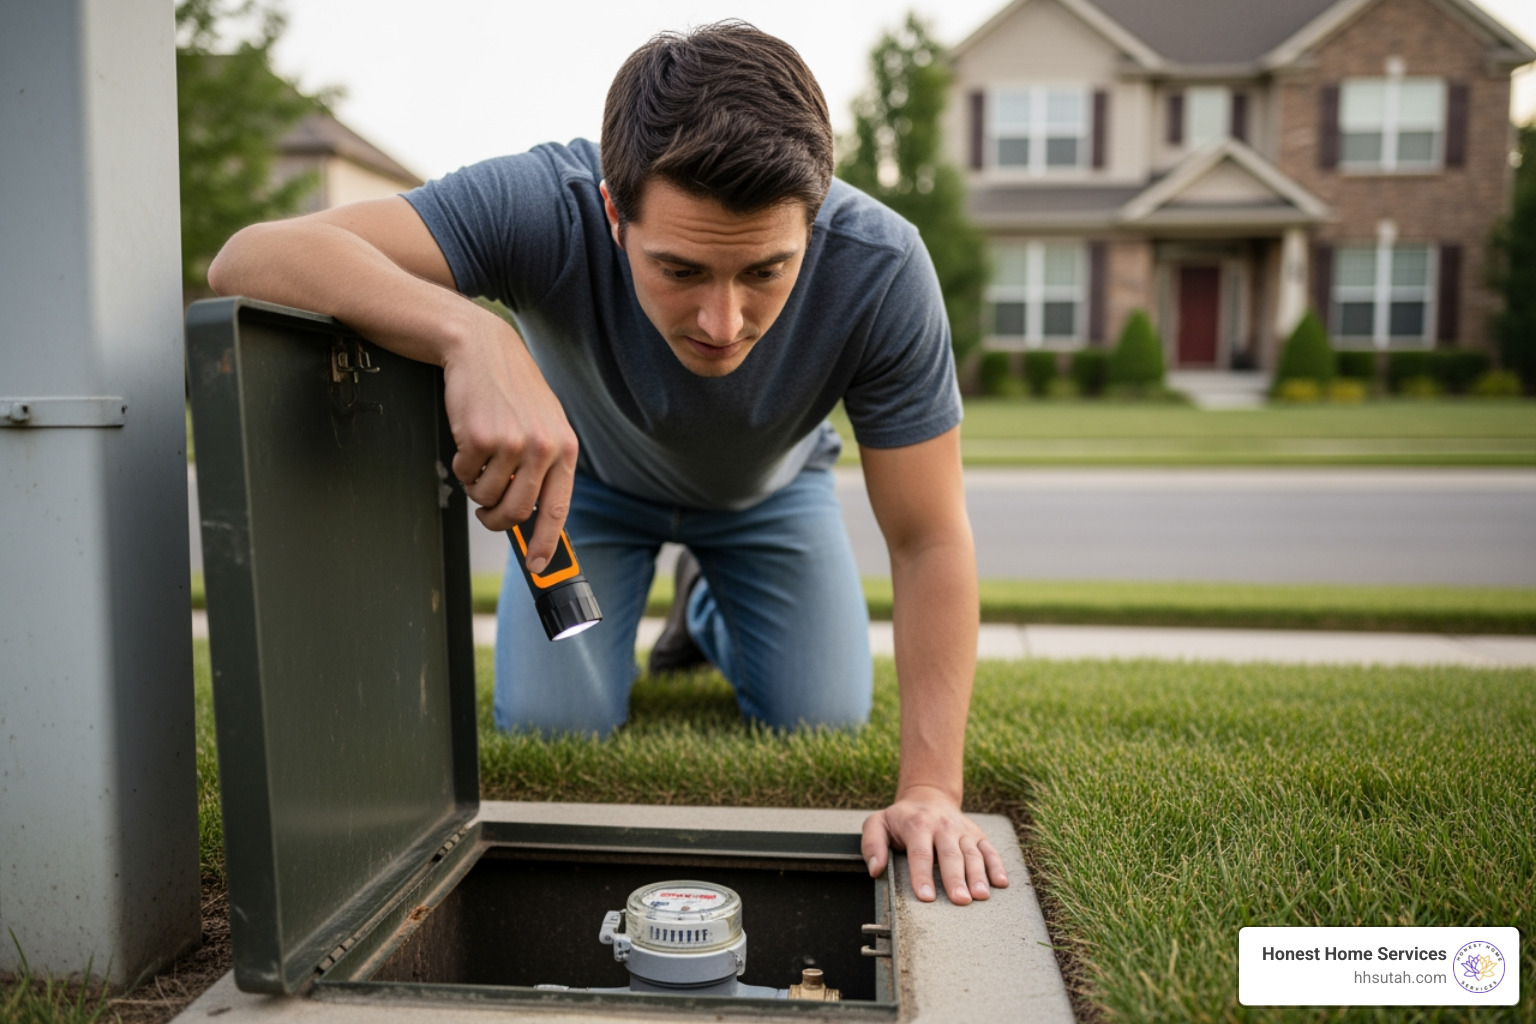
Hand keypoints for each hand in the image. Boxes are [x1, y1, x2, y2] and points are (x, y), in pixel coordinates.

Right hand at [440, 324, 577, 571]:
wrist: (481, 347)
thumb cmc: (511, 390)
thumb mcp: (543, 424)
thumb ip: (544, 468)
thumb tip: (533, 519)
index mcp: (564, 448)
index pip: (557, 509)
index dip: (548, 544)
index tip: (540, 567)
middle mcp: (543, 447)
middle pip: (516, 512)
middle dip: (497, 520)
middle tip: (487, 513)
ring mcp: (512, 442)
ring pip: (485, 496)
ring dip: (476, 487)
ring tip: (481, 459)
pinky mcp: (479, 437)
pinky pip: (463, 475)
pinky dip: (460, 465)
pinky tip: (468, 439)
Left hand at [861, 786, 1008, 904]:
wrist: (929, 797)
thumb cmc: (901, 818)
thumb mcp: (878, 823)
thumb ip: (872, 844)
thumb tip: (875, 869)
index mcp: (918, 825)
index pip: (920, 853)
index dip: (923, 876)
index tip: (926, 897)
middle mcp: (943, 827)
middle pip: (950, 855)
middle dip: (955, 878)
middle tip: (960, 901)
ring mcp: (962, 830)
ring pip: (972, 853)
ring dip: (978, 875)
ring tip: (981, 896)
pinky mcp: (977, 835)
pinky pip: (989, 850)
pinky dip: (997, 865)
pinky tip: (1001, 882)